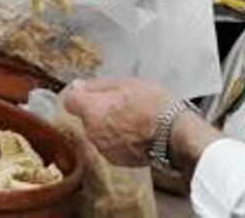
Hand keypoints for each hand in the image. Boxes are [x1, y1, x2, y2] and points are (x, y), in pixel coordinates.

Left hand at [63, 78, 222, 173]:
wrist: (174, 135)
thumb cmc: (154, 106)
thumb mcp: (127, 84)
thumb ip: (98, 85)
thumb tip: (78, 86)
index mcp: (93, 110)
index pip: (70, 100)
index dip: (80, 94)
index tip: (90, 91)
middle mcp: (93, 132)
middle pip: (87, 117)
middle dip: (100, 110)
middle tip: (123, 103)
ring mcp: (104, 148)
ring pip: (99, 132)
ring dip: (110, 125)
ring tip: (134, 118)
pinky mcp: (117, 160)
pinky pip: (111, 145)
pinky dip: (120, 140)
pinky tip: (138, 132)